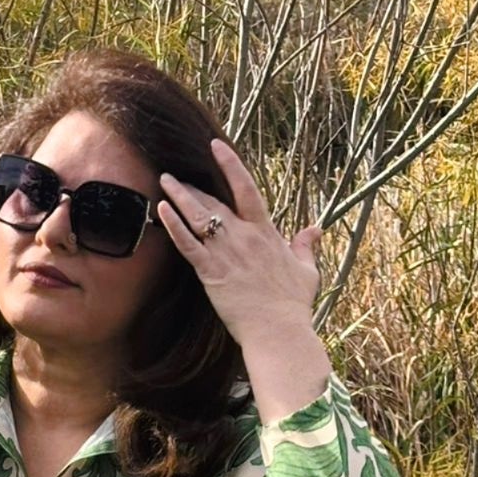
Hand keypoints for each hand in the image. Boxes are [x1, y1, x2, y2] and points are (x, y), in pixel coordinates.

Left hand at [157, 136, 322, 353]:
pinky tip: (161, 209)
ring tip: (164, 181)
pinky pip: (188, 244)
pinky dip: (173, 226)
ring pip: (197, 216)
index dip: (230, 164)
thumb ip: (306, 246)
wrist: (278, 330)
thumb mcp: (307, 270)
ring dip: (179, 196)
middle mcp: (243, 236)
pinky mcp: (210, 272)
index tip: (216, 146)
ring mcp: (226, 253)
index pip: (246, 188)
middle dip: (193, 185)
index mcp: (265, 232)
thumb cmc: (293, 304)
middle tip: (176, 174)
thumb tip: (315, 229)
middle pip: (214, 201)